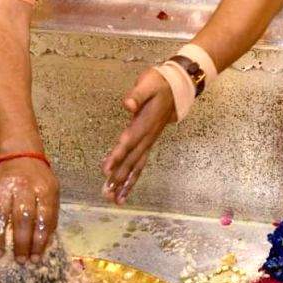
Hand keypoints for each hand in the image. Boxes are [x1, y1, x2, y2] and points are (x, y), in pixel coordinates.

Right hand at [0, 158, 58, 263]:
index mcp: (44, 188)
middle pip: (23, 218)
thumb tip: (45, 244)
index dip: (40, 240)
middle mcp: (24, 187)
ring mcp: (5, 187)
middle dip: (22, 242)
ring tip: (0, 255)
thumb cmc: (39, 179)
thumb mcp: (52, 191)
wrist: (19, 154)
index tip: (36, 258)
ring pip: (1, 215)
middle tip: (20, 260)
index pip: (43, 218)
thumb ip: (50, 215)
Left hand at [101, 69, 176, 204]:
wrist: (177, 87)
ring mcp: (149, 142)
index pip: (129, 141)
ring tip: (114, 199)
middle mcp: (147, 136)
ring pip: (137, 166)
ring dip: (125, 183)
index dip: (117, 155)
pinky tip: (124, 189)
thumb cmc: (159, 84)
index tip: (105, 169)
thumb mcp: (148, 83)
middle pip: (132, 160)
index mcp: (145, 123)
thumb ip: (137, 95)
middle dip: (119, 178)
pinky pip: (140, 164)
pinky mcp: (148, 143)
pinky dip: (132, 178)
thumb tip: (127, 104)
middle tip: (106, 194)